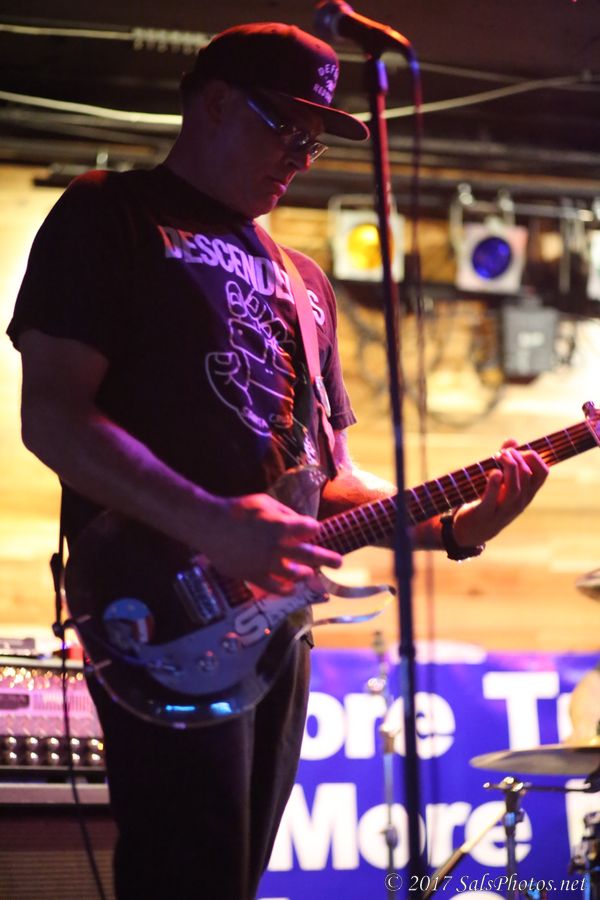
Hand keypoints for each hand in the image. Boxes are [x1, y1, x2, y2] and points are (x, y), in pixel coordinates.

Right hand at [200, 493, 341, 592]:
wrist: (210, 526)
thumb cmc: (239, 510)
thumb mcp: (265, 502)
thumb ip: (285, 513)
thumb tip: (300, 522)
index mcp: (283, 526)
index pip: (310, 529)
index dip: (312, 528)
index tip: (311, 529)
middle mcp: (278, 547)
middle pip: (311, 555)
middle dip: (328, 559)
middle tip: (339, 562)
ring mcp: (267, 564)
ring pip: (295, 574)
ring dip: (305, 574)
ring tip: (308, 573)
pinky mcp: (254, 575)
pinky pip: (274, 586)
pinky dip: (285, 588)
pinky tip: (291, 588)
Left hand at [451, 440, 548, 546]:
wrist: (473, 531)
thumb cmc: (490, 501)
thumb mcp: (500, 481)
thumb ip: (506, 460)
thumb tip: (512, 440)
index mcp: (526, 494)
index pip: (542, 473)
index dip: (534, 457)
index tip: (519, 450)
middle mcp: (519, 502)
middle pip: (527, 476)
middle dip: (517, 458)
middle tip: (502, 453)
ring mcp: (503, 510)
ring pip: (514, 488)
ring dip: (509, 468)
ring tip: (498, 457)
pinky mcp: (484, 513)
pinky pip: (492, 499)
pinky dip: (494, 484)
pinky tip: (494, 472)